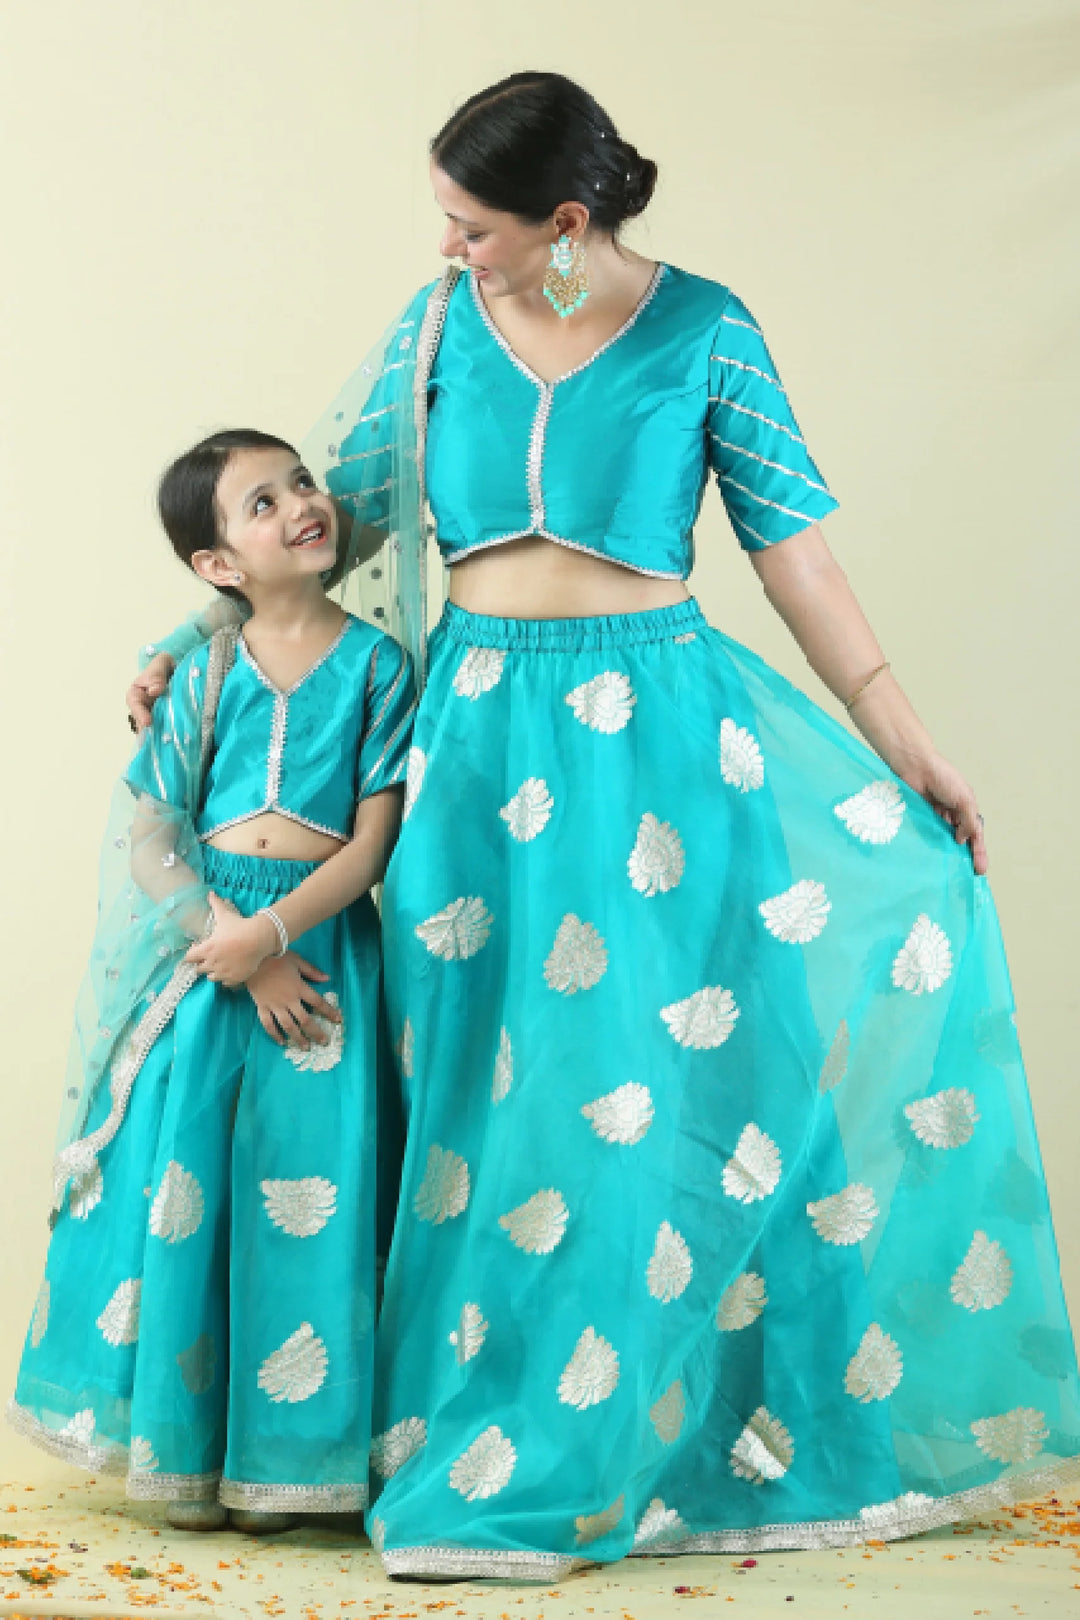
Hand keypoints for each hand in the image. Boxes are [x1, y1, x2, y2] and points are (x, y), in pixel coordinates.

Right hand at [127, 653, 174, 733]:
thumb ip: (156, 676)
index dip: (140, 714)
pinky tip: (179, 739)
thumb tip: (154, 691)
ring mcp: (155, 715)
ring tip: (170, 741)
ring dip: (162, 734)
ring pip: (155, 728)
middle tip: (160, 738)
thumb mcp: (160, 664)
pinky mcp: (167, 720)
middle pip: (144, 722)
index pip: (135, 705)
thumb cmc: (164, 666)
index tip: (148, 722)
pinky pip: (167, 729)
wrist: (178, 669)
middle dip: (151, 730)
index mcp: (136, 694)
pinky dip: (172, 734)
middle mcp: (143, 708)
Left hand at [184, 893, 274, 985]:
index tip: (199, 949)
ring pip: (211, 977)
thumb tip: (210, 893)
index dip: (192, 953)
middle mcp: (212, 963)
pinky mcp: (234, 979)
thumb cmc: (239, 926)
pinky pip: (224, 983)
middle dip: (203, 963)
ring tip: (220, 964)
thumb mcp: (225, 915)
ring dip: (213, 972)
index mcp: (206, 949)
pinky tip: (230, 970)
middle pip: (199, 969)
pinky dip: (226, 978)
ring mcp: (223, 972)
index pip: (188, 958)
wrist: (259, 938)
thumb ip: (215, 904)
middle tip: (210, 956)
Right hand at [246, 953, 342, 1046]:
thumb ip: (312, 971)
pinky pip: (268, 1024)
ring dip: (298, 1038)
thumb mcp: (297, 961)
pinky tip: (281, 1042)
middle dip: (316, 1032)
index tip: (338, 1020)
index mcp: (299, 988)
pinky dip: (274, 1034)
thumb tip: (327, 979)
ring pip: (288, 1026)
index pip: (318, 1002)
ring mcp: (274, 1005)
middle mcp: (289, 1000)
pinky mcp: (262, 1007)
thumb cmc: (276, 957)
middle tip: (324, 1042)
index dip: (329, 1012)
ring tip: (306, 1047)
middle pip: (305, 1020)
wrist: (252, 958)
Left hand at [896, 750, 987, 875]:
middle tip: (967, 874)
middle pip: (961, 839)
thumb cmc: (943, 777)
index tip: (980, 868)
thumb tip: (963, 840)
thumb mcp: (963, 799)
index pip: (975, 833)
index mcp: (966, 808)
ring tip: (951, 872)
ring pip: (944, 839)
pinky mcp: (920, 818)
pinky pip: (928, 835)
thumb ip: (968, 821)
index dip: (978, 851)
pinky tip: (932, 858)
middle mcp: (952, 814)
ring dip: (948, 853)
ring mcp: (935, 817)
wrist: (916, 766)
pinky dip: (931, 845)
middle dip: (965, 856)